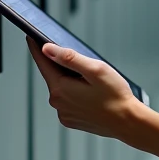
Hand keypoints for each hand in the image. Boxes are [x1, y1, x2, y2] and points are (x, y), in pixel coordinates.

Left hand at [26, 37, 141, 140]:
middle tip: (82, 63)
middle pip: (53, 76)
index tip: (31, 37)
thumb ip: (69, 57)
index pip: (42, 63)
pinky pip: (68, 101)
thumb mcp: (95, 69)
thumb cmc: (115, 96)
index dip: (36, 48)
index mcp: (60, 88)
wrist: (128, 122)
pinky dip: (75, 95)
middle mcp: (57, 103)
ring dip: (70, 82)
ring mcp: (64, 113)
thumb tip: (47, 49)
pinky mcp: (71, 120)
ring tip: (92, 83)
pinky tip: (91, 95)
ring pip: (62, 89)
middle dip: (63, 67)